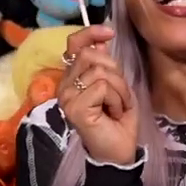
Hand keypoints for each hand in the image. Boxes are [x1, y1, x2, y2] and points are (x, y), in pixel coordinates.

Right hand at [55, 25, 140, 164]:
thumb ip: (106, 65)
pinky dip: (117, 99)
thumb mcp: (116, 86)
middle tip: (120, 95)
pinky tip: (114, 114)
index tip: (109, 32)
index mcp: (73, 78)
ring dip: (120, 90)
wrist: (118, 152)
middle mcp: (65, 85)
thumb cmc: (117, 121)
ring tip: (118, 108)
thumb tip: (102, 40)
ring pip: (100, 71)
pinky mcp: (75, 107)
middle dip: (115, 72)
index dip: (90, 33)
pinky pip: (102, 87)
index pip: (74, 45)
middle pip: (92, 55)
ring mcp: (67, 97)